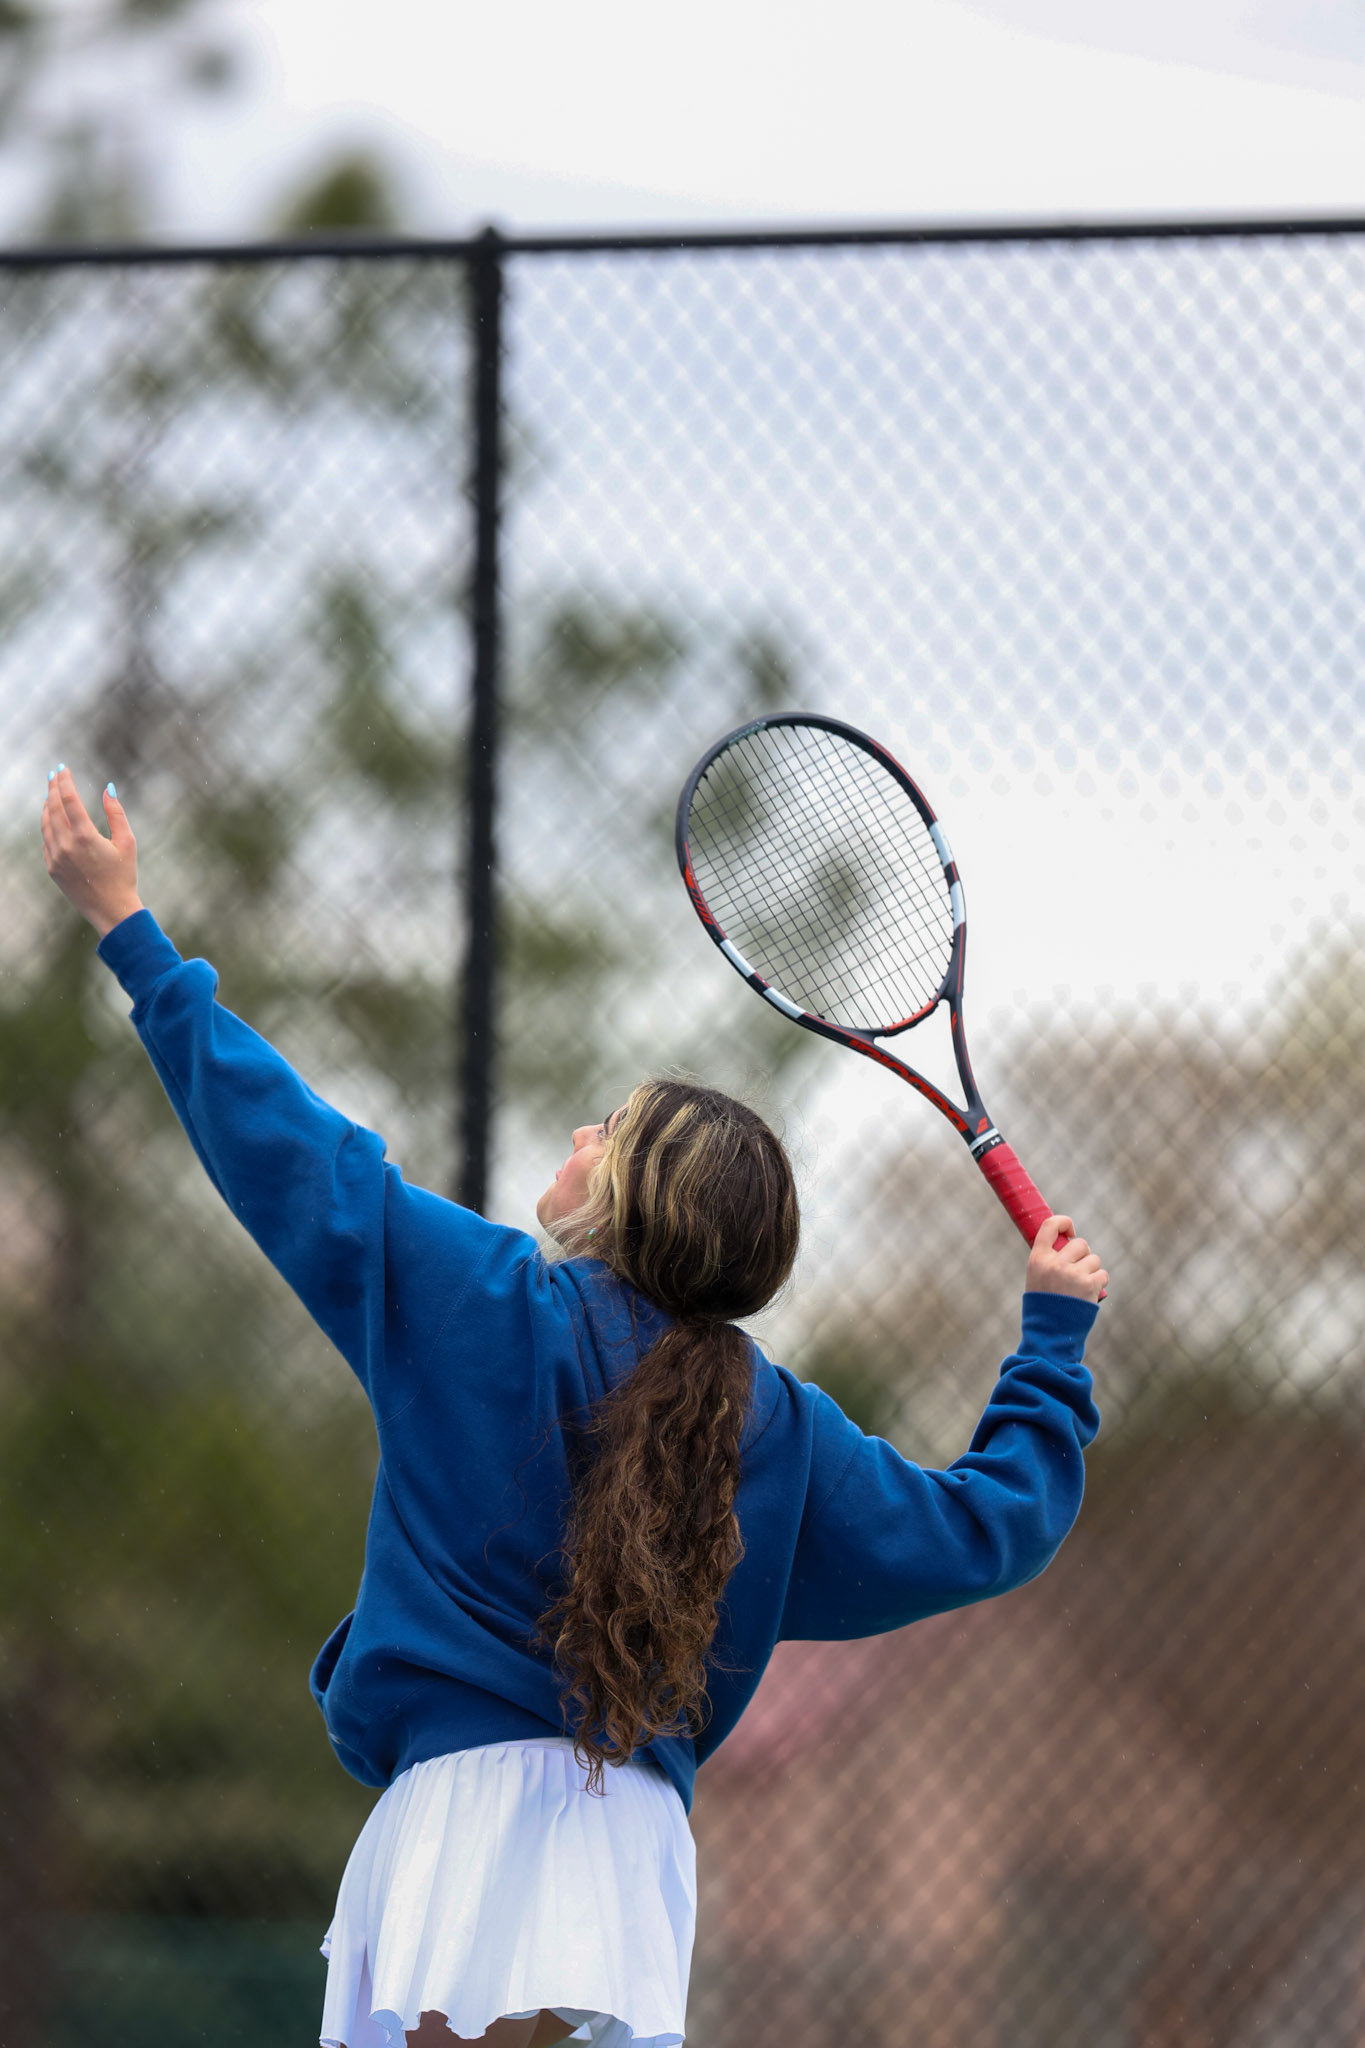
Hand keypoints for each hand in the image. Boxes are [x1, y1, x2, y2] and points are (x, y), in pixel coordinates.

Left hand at [41, 767, 142, 937]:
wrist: (111, 910)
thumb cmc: (124, 875)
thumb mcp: (127, 842)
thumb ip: (117, 813)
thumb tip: (108, 788)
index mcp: (85, 836)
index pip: (68, 799)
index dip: (64, 781)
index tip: (62, 768)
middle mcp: (66, 845)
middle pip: (53, 807)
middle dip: (53, 788)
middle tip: (53, 774)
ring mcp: (56, 857)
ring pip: (46, 823)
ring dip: (47, 806)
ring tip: (51, 794)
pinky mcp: (52, 868)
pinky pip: (46, 841)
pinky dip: (48, 826)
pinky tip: (53, 820)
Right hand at [1026, 1214, 1107, 1302]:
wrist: (1050, 1334)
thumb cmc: (1044, 1306)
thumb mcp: (1037, 1278)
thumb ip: (1049, 1260)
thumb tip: (1070, 1242)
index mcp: (1038, 1259)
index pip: (1050, 1225)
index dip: (1064, 1223)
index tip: (1070, 1232)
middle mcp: (1055, 1263)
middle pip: (1080, 1244)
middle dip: (1083, 1255)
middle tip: (1078, 1270)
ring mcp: (1072, 1274)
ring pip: (1094, 1259)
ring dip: (1092, 1270)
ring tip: (1081, 1287)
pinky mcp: (1088, 1285)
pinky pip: (1103, 1274)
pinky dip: (1099, 1283)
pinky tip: (1089, 1294)